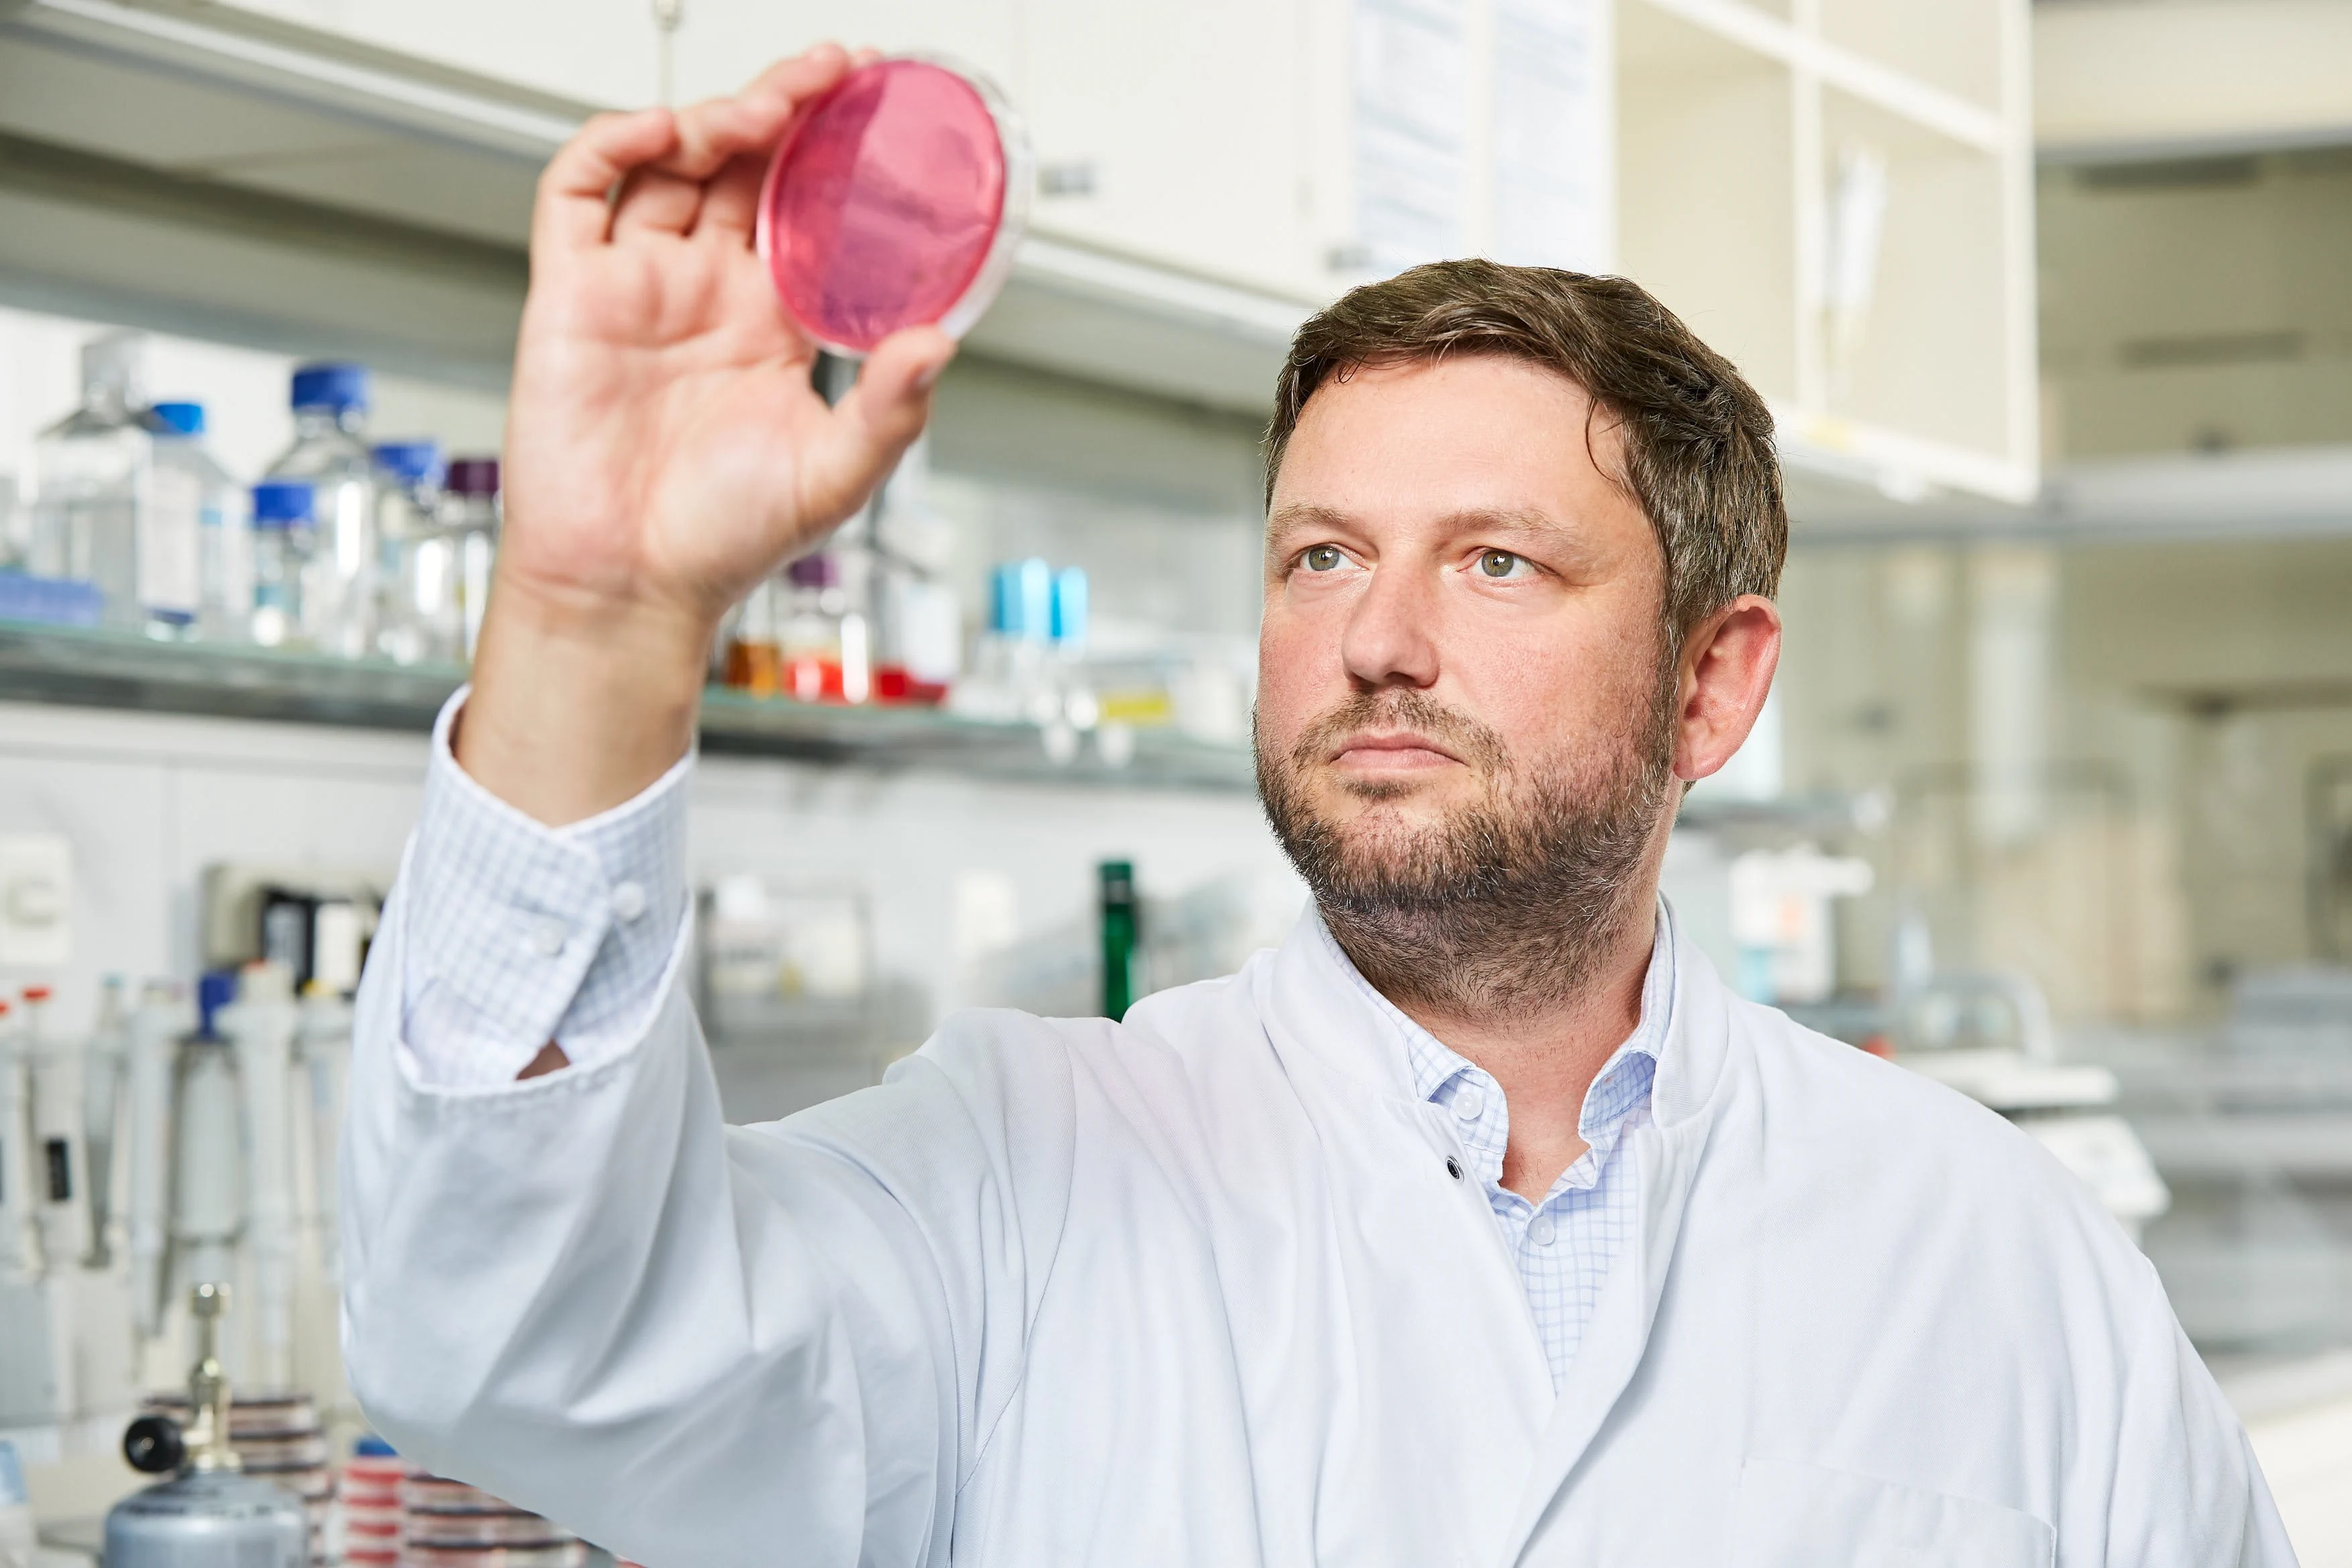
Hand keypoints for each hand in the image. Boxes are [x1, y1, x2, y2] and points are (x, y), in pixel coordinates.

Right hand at [460, 46, 956, 822]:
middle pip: (743, 167)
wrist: (628, 587)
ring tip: (768, 109)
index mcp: (770, 323)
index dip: (832, 154)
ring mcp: (639, 285)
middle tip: (834, 70)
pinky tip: (663, 132)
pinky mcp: (573, 292)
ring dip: (718, 120)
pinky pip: (580, 193)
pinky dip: (614, 146)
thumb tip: (941, 342)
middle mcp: (706, 293)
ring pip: (672, 164)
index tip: (874, 106)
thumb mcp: (835, 474)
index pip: (804, 210)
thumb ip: (891, 408)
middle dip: (785, 108)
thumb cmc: (720, 543)